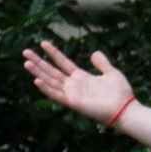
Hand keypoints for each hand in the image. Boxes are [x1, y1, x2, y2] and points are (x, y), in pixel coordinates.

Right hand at [20, 42, 139, 129]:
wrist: (125, 109)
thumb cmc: (120, 93)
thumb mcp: (111, 73)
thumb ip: (102, 63)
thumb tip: (94, 53)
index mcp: (81, 77)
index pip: (63, 62)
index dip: (53, 53)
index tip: (43, 43)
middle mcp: (73, 85)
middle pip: (51, 71)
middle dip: (38, 62)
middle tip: (25, 52)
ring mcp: (72, 94)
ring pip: (50, 81)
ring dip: (38, 73)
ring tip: (26, 63)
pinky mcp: (73, 103)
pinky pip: (56, 95)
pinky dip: (46, 89)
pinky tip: (37, 80)